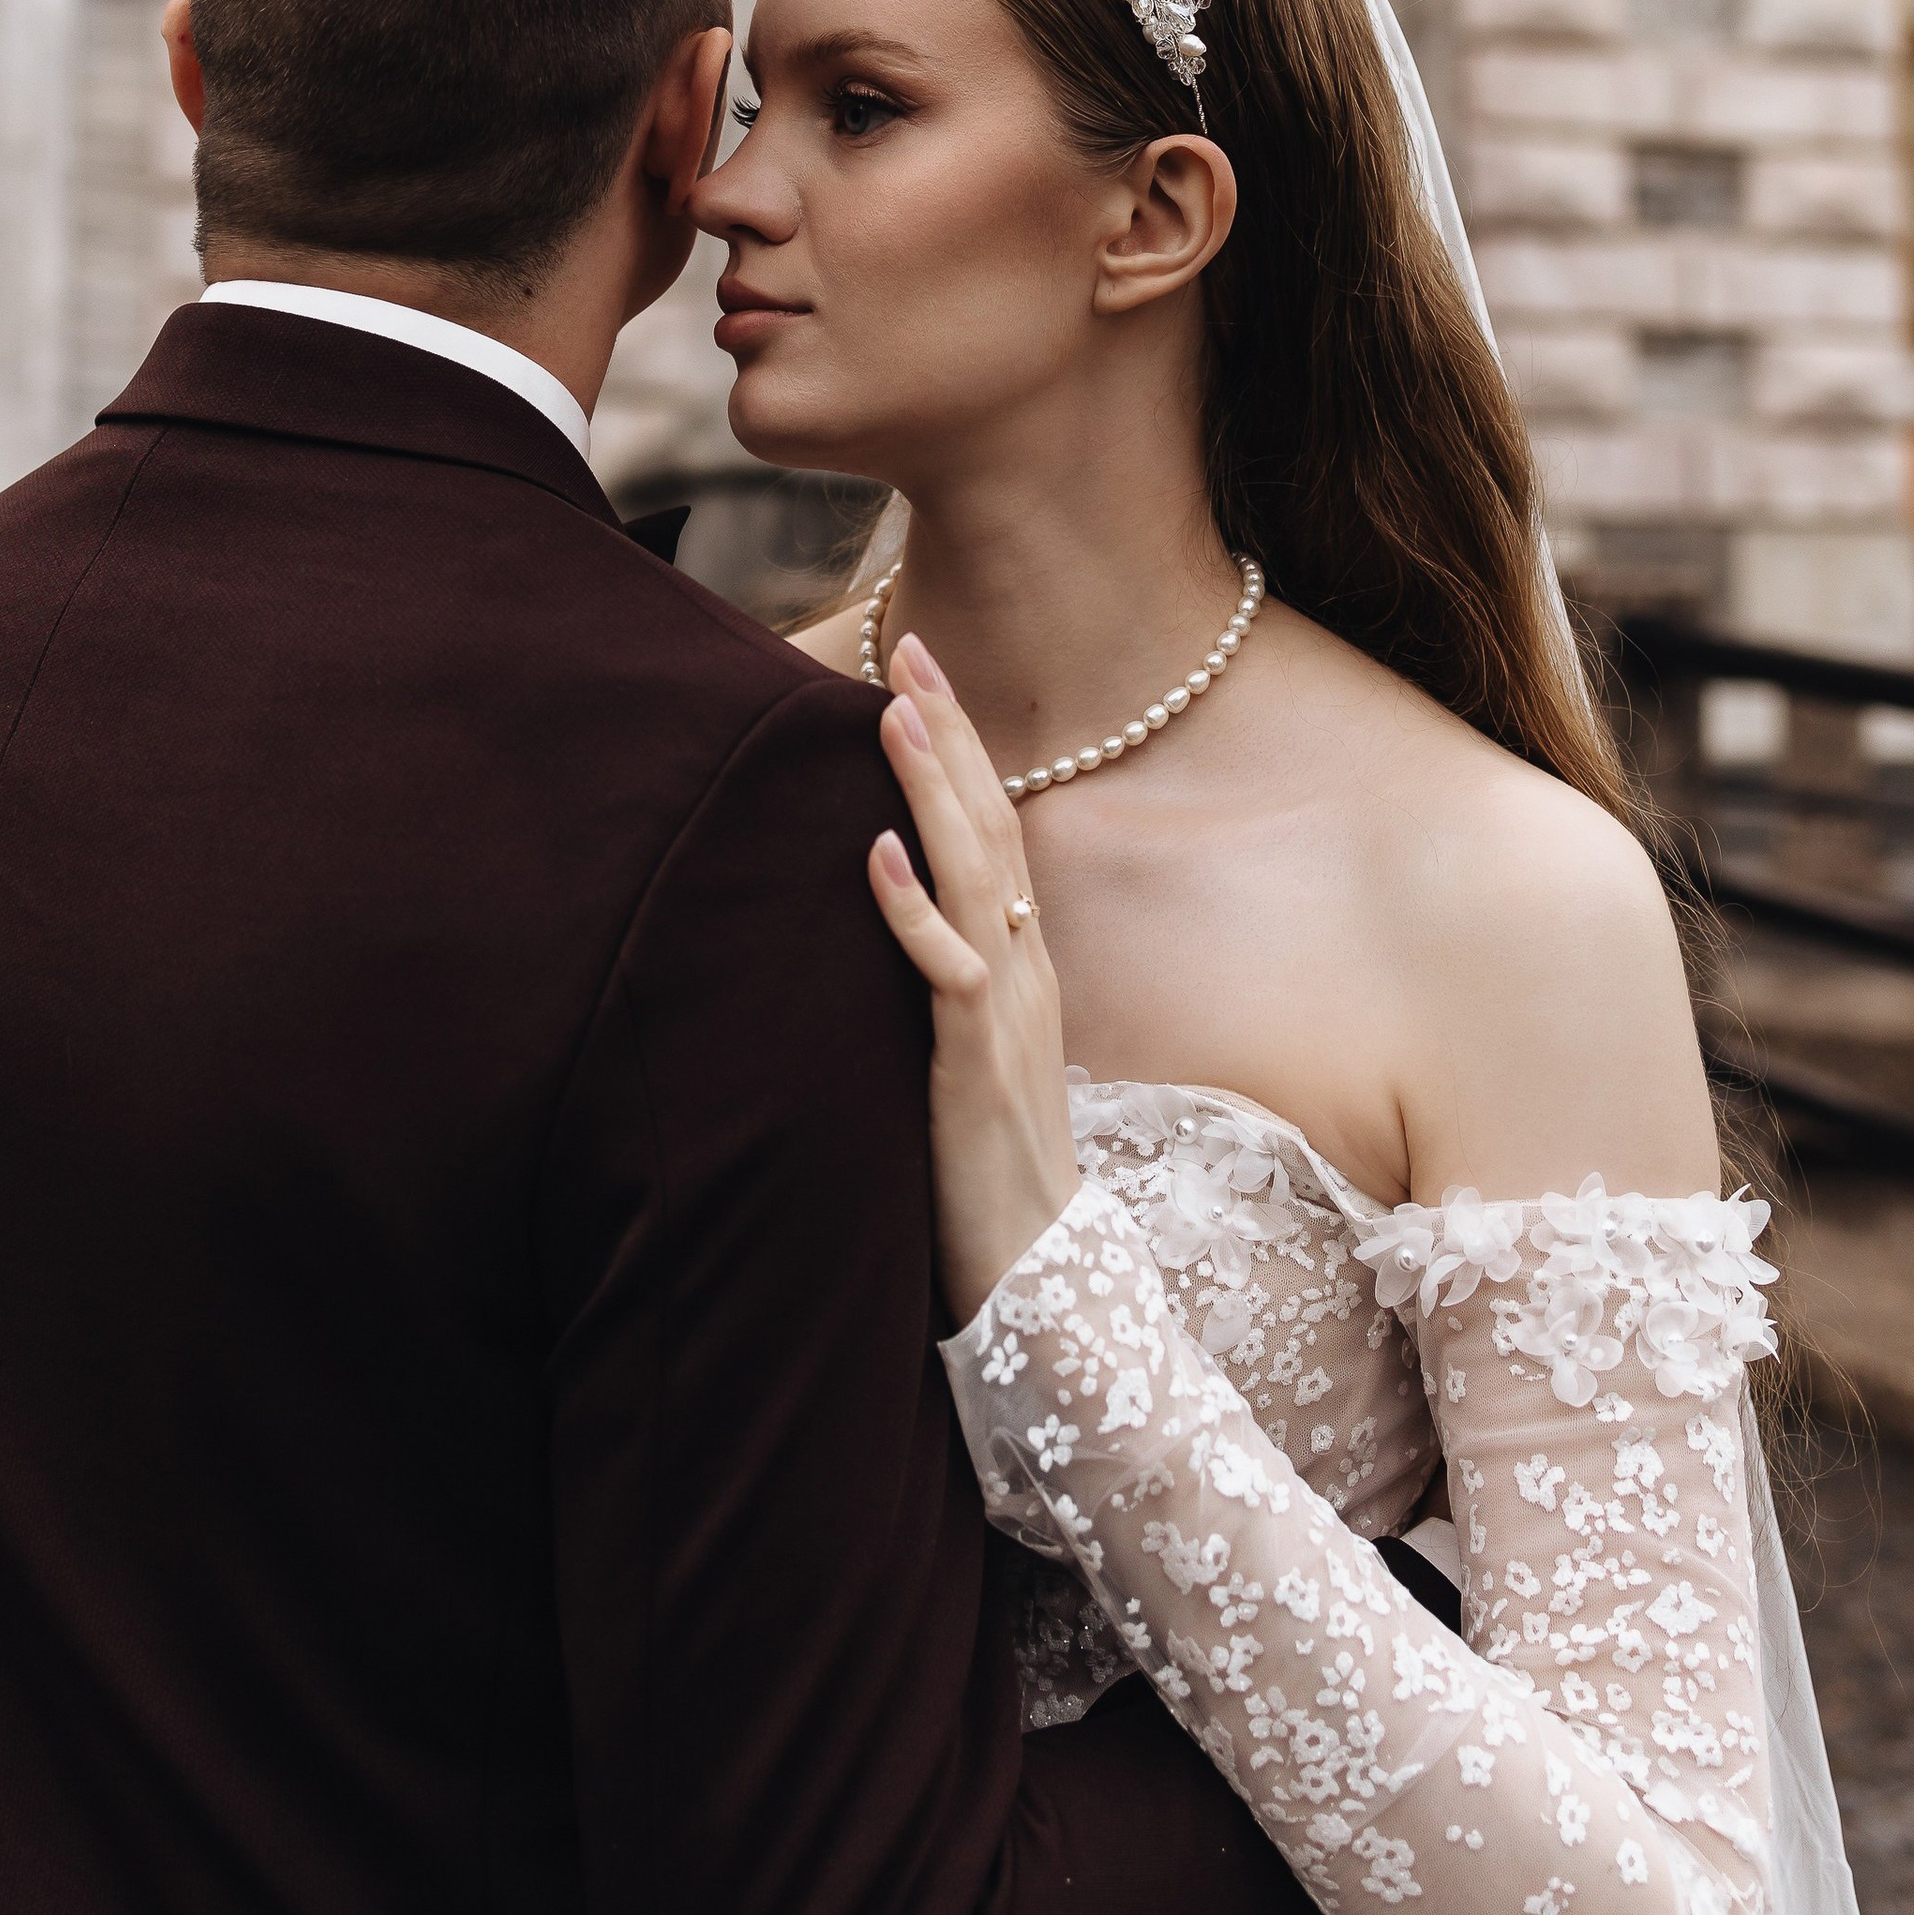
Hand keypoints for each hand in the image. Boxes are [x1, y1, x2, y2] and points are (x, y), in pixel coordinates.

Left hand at [866, 641, 1081, 1322]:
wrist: (1037, 1267)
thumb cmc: (990, 1158)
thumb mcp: (972, 1042)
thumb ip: (952, 971)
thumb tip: (909, 903)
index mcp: (1022, 957)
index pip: (996, 826)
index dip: (962, 746)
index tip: (922, 669)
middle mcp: (1023, 965)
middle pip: (992, 825)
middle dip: (950, 734)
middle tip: (912, 646)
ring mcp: (1004, 1009)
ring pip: (975, 876)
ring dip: (933, 790)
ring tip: (896, 713)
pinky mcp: (974, 1062)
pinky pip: (947, 971)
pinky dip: (911, 909)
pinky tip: (876, 855)